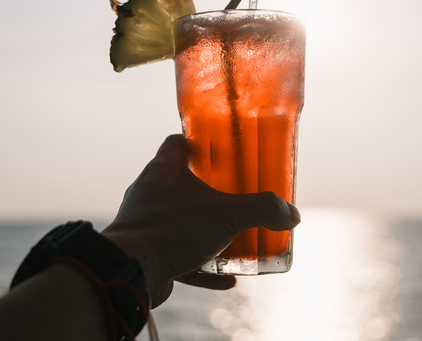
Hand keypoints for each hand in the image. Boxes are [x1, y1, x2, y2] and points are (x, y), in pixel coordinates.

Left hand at [102, 134, 300, 306]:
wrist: (130, 271)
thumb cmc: (171, 230)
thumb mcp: (226, 215)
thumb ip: (262, 210)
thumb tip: (291, 214)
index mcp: (164, 170)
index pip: (178, 143)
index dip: (199, 142)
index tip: (222, 150)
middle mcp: (150, 193)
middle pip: (181, 183)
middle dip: (210, 192)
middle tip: (236, 197)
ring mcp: (146, 224)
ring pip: (180, 222)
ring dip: (207, 231)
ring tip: (235, 238)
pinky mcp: (147, 254)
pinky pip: (179, 257)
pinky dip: (203, 267)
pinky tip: (228, 279)